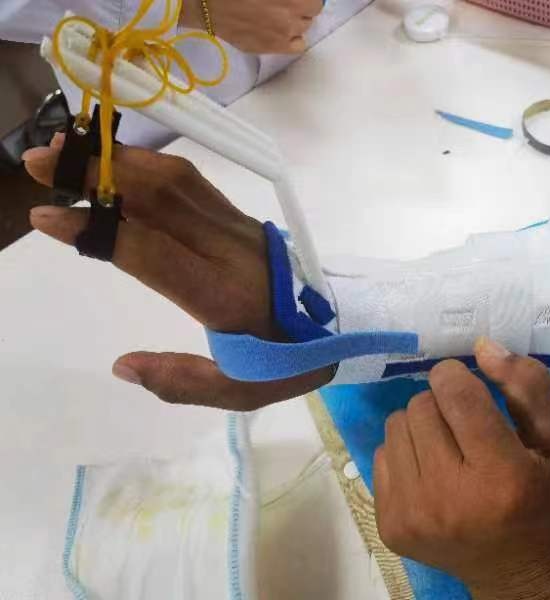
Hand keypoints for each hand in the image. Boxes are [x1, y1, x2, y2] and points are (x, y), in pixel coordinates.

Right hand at [23, 135, 332, 409]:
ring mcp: (237, 229)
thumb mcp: (241, 391)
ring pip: (176, 182)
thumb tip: (122, 366)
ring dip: (121, 161)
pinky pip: (193, 183)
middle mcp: (229, 251)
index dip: (99, 231)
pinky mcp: (241, 219)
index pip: (152, 252)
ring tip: (69, 153)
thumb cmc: (288, 361)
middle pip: (159, 201)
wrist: (345, 323)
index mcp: (223, 296)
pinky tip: (120, 163)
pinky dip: (152, 166)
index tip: (49, 218)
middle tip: (39, 163)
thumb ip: (182, 383)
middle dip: (97, 176)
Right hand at [180, 0, 323, 53]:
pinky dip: (294, 37)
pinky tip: (282, 29)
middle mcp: (290, 16)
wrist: (207, 4)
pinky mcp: (272, 48)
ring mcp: (283, 34)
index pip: (316, 0)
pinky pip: (297, 45)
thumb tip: (293, 0)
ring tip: (280, 13)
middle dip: (303, 4)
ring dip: (297, 19)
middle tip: (287, 1)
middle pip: (312, 11)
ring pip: (305, 28)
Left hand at [374, 338, 549, 599]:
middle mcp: (448, 496)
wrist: (518, 572)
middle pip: (420, 405)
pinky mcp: (389, 525)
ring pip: (395, 425)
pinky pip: (380, 455)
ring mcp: (412, 514)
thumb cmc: (544, 499)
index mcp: (499, 474)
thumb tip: (480, 346)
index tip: (468, 384)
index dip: (456, 376)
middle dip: (441, 403)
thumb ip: (528, 385)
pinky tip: (431, 473)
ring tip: (448, 448)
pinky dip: (405, 454)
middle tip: (464, 425)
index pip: (454, 393)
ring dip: (420, 426)